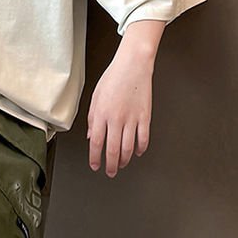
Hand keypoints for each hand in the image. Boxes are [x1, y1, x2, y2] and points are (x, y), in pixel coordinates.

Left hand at [87, 50, 153, 176]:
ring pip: (128, 148)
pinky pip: (143, 138)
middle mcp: (116, 118)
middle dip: (110, 165)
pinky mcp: (145, 117)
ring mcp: (132, 119)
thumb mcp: (95, 96)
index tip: (95, 165)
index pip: (97, 143)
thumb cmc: (113, 77)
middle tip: (109, 172)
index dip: (95, 157)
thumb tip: (91, 136)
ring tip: (121, 164)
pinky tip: (136, 152)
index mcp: (102, 114)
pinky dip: (140, 149)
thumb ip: (92, 119)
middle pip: (112, 149)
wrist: (133, 65)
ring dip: (123, 160)